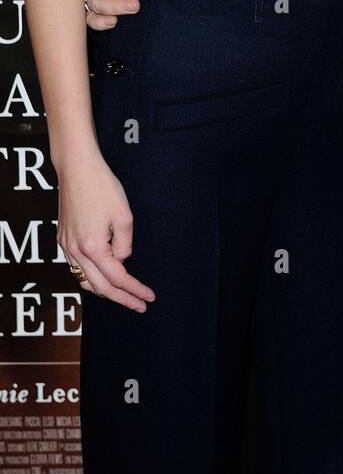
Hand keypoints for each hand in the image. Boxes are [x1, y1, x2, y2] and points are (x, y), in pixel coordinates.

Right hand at [57, 153, 155, 311]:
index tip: (149, 297)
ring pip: (84, 280)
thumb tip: (121, 259)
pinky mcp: (63, 239)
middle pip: (99, 287)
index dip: (135, 290)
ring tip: (122, 295)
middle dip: (121, 299)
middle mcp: (76, 251)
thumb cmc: (102, 187)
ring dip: (104, 291)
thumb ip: (125, 245)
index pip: (118, 278)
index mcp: (93, 247)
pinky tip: (102, 276)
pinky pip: (76, 268)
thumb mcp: (124, 216)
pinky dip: (90, 277)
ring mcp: (66, 246)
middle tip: (139, 305)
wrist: (77, 168)